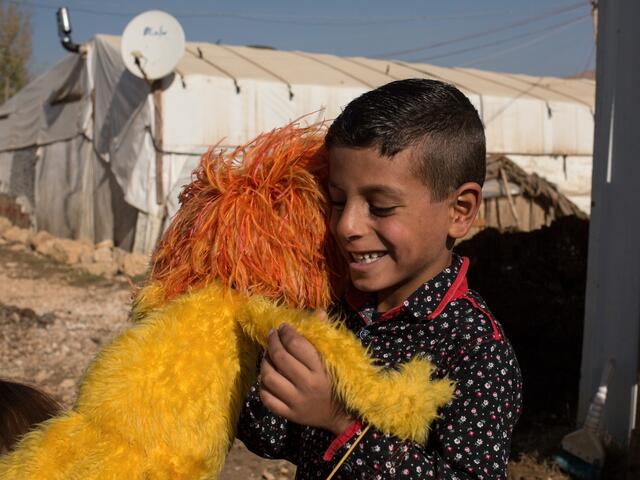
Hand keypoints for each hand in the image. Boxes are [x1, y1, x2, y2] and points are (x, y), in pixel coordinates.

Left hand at [259, 319, 353, 435]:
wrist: (342, 416)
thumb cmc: (339, 381)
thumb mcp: (337, 358)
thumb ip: (326, 335)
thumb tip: (318, 312)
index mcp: (321, 369)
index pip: (296, 345)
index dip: (286, 332)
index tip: (283, 327)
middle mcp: (307, 385)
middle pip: (280, 358)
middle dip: (272, 342)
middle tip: (272, 335)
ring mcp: (296, 402)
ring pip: (269, 377)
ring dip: (265, 362)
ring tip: (267, 354)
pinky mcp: (289, 415)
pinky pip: (266, 398)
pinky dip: (263, 385)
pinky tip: (268, 375)